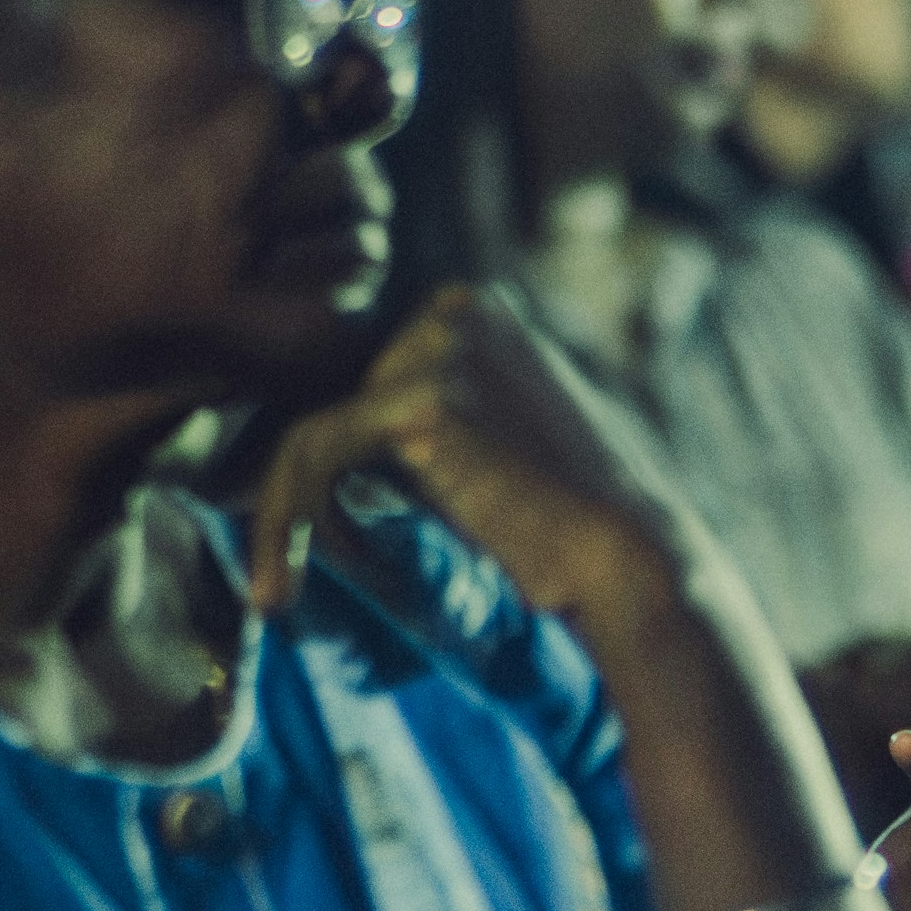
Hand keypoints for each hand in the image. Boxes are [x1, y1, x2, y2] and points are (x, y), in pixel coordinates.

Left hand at [249, 287, 687, 644]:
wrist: (632, 566)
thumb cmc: (583, 534)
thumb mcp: (506, 454)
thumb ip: (444, 432)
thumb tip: (352, 463)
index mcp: (485, 317)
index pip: (378, 382)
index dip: (347, 467)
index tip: (325, 540)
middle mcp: (462, 314)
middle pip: (343, 403)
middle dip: (312, 491)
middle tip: (294, 574)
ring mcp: (442, 350)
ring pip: (317, 430)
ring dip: (286, 517)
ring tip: (278, 596)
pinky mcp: (418, 403)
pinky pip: (311, 453)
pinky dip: (281, 521)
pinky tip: (278, 587)